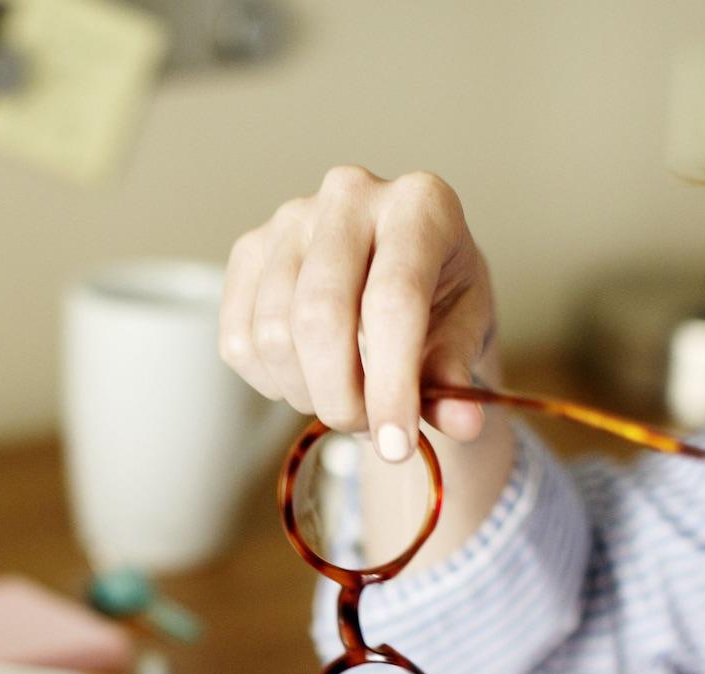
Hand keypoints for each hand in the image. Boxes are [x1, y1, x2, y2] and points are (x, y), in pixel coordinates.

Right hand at [219, 165, 497, 460]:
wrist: (398, 266)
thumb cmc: (439, 296)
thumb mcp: (465, 330)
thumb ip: (456, 377)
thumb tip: (462, 426)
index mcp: (419, 204)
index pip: (392, 300)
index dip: (392, 384)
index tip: (395, 447)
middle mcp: (350, 195)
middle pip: (320, 316)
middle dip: (340, 397)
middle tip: (366, 429)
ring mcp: (289, 218)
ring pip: (274, 335)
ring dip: (307, 394)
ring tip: (344, 399)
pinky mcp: (248, 248)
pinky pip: (239, 340)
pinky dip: (271, 382)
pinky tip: (307, 376)